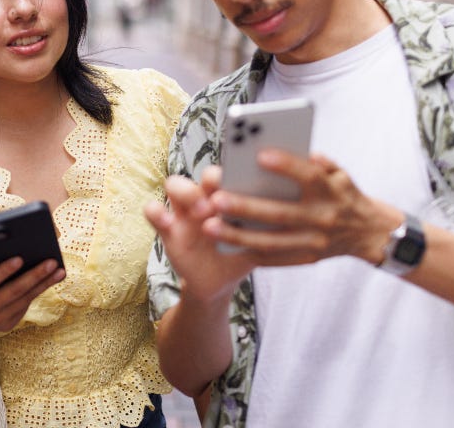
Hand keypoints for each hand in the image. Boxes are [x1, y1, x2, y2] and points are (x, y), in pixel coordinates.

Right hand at [0, 257, 64, 333]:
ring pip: (25, 299)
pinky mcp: (8, 325)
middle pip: (14, 291)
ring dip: (44, 285)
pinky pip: (25, 306)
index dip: (4, 270)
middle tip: (51, 262)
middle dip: (35, 276)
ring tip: (59, 271)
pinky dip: (37, 292)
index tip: (20, 258)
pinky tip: (49, 281)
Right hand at [144, 167, 262, 302]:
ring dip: (187, 192)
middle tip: (226, 195)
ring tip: (202, 211)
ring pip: (175, 184)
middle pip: (204, 173)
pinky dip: (156, 212)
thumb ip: (271, 226)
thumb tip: (300, 211)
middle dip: (213, 179)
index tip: (249, 179)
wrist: (219, 281)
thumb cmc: (243, 253)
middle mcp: (208, 196)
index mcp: (233, 194)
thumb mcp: (260, 241)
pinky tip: (165, 220)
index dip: (239, 171)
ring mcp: (185, 210)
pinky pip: (152, 211)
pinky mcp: (167, 228)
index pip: (235, 171)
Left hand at [202, 151, 397, 265]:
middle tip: (216, 199)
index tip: (259, 155)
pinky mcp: (309, 258)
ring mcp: (316, 242)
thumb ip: (318, 163)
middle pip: (281, 213)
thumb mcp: (340, 174)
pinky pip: (275, 258)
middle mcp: (323, 217)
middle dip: (246, 208)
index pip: (308, 176)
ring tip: (210, 227)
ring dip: (238, 236)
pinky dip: (250, 252)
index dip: (286, 165)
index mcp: (331, 191)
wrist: (370, 233)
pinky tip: (226, 245)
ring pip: (272, 241)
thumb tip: (300, 153)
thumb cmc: (345, 194)